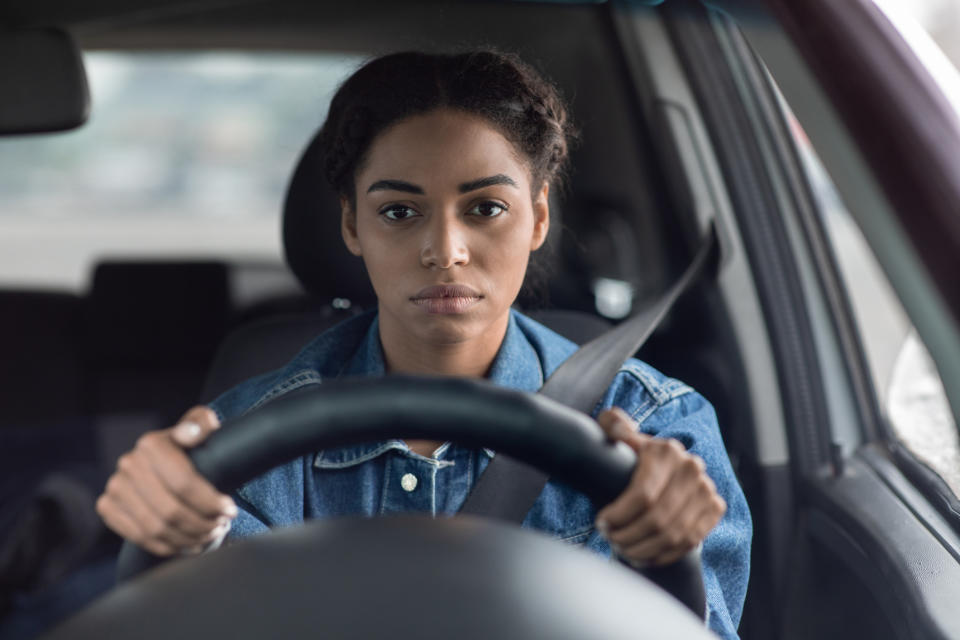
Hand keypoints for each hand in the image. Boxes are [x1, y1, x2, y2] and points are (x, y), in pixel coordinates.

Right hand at [96, 406, 236, 555]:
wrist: (161, 463)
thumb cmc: (189, 447)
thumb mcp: (199, 427)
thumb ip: (200, 423)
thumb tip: (191, 432)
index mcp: (151, 444)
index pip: (184, 483)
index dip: (210, 502)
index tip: (230, 510)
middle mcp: (128, 464)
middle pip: (171, 511)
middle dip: (202, 524)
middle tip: (221, 526)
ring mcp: (115, 487)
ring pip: (156, 529)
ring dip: (188, 538)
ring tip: (210, 536)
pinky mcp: (107, 507)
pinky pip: (140, 537)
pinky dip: (168, 547)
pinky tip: (190, 544)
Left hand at [594, 407, 725, 566]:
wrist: (667, 469)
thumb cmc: (635, 457)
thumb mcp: (621, 438)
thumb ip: (612, 426)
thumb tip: (613, 424)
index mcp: (667, 450)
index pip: (643, 494)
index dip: (619, 514)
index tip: (601, 522)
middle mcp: (692, 469)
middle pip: (658, 518)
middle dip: (628, 535)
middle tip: (609, 539)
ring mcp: (707, 489)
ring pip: (673, 534)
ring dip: (643, 548)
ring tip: (622, 549)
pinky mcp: (715, 508)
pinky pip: (689, 541)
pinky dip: (663, 555)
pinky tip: (642, 556)